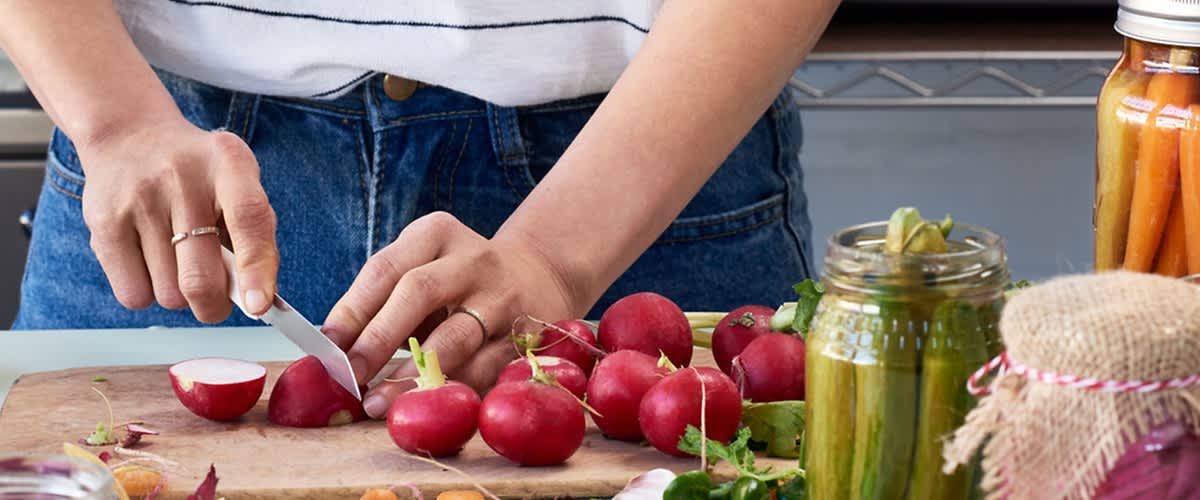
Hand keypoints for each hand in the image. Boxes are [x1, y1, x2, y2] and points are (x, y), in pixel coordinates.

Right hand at [78, 119, 278, 321]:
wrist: (131, 137)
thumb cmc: (199, 176)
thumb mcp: (238, 184)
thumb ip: (255, 235)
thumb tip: (256, 300)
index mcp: (229, 165)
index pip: (248, 219)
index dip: (256, 268)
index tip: (258, 305)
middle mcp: (182, 179)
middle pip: (199, 277)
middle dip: (214, 306)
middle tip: (217, 300)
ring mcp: (138, 201)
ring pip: (168, 295)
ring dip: (180, 294)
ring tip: (178, 259)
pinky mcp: (103, 223)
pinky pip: (134, 296)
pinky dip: (149, 292)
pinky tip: (151, 261)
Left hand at [321, 212, 579, 418]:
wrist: (538, 276)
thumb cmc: (459, 280)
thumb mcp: (424, 267)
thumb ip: (383, 299)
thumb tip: (333, 348)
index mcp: (436, 234)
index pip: (384, 269)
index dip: (352, 311)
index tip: (327, 348)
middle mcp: (471, 259)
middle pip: (418, 292)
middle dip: (378, 338)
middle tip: (350, 376)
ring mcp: (502, 297)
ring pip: (454, 337)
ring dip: (412, 374)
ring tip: (380, 401)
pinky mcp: (525, 335)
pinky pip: (484, 369)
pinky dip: (451, 390)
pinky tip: (427, 405)